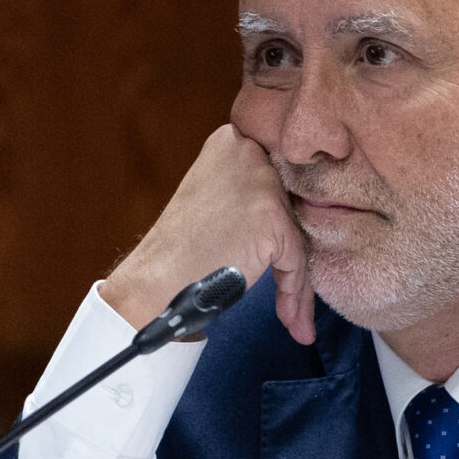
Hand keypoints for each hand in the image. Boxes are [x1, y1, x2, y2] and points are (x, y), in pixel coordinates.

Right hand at [100, 125, 314, 342]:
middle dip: (291, 244)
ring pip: (297, 232)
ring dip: (295, 277)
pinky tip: (292, 318)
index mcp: (231, 140)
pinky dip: (294, 290)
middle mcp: (248, 151)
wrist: (158, 277)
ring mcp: (261, 181)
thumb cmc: (183, 246)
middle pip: (291, 202)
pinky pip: (297, 258)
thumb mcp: (215, 195)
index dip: (289, 208)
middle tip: (292, 289)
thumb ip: (251, 192)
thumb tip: (300, 214)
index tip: (290, 244)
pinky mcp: (271, 214)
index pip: (279, 172)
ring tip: (292, 310)